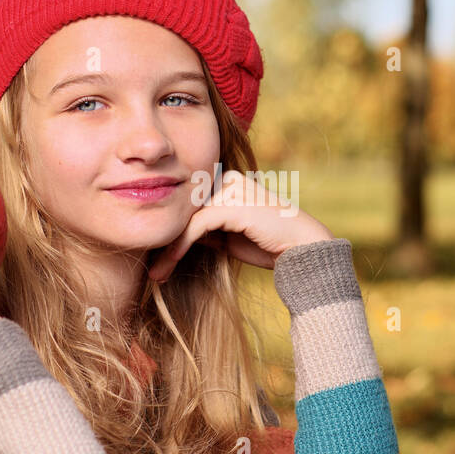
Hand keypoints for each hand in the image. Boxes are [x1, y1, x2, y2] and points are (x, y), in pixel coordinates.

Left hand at [147, 169, 334, 281]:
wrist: (303, 251)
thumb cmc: (268, 244)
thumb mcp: (229, 236)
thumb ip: (207, 229)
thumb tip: (177, 236)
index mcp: (228, 180)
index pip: (189, 204)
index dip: (171, 231)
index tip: (156, 259)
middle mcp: (228, 178)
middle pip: (183, 208)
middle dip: (165, 240)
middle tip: (151, 270)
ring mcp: (231, 188)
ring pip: (185, 217)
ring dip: (167, 248)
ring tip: (155, 274)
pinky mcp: (232, 204)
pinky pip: (195, 225)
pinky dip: (179, 246)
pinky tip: (169, 265)